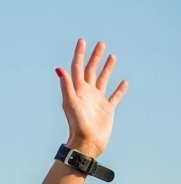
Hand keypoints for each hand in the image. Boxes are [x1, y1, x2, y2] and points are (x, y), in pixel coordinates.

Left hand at [55, 39, 127, 158]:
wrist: (86, 143)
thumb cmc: (77, 124)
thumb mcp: (71, 103)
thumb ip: (66, 85)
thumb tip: (59, 69)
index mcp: (78, 90)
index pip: (77, 68)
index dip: (79, 54)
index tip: (82, 40)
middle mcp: (87, 93)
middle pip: (91, 71)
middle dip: (95, 57)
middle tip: (100, 43)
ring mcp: (97, 101)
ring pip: (103, 80)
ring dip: (107, 68)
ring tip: (112, 56)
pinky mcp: (107, 109)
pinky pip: (115, 97)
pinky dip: (120, 89)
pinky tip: (124, 82)